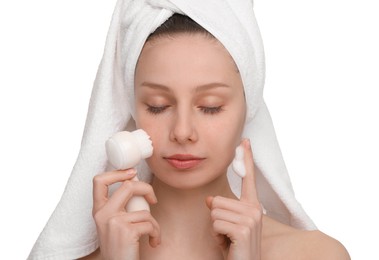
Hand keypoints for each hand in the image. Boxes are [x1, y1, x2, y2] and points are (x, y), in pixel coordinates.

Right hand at [92, 169, 160, 259]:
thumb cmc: (119, 247)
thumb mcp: (112, 223)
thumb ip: (118, 205)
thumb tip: (133, 180)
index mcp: (98, 210)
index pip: (99, 180)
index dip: (117, 172)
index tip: (132, 173)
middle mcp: (103, 214)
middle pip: (128, 186)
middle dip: (146, 188)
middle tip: (153, 199)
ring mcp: (114, 222)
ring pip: (144, 210)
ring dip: (154, 224)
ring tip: (152, 234)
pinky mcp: (127, 231)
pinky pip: (150, 224)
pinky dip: (156, 233)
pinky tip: (153, 241)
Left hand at [206, 139, 261, 259]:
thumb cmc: (235, 247)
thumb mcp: (227, 225)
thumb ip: (222, 208)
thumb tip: (210, 199)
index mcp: (253, 205)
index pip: (248, 178)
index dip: (246, 159)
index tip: (245, 141)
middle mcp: (255, 209)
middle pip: (217, 200)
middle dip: (216, 218)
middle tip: (228, 233)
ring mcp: (251, 218)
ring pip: (214, 211)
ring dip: (216, 229)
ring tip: (228, 239)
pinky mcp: (243, 229)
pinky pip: (215, 223)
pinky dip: (216, 236)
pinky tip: (228, 244)